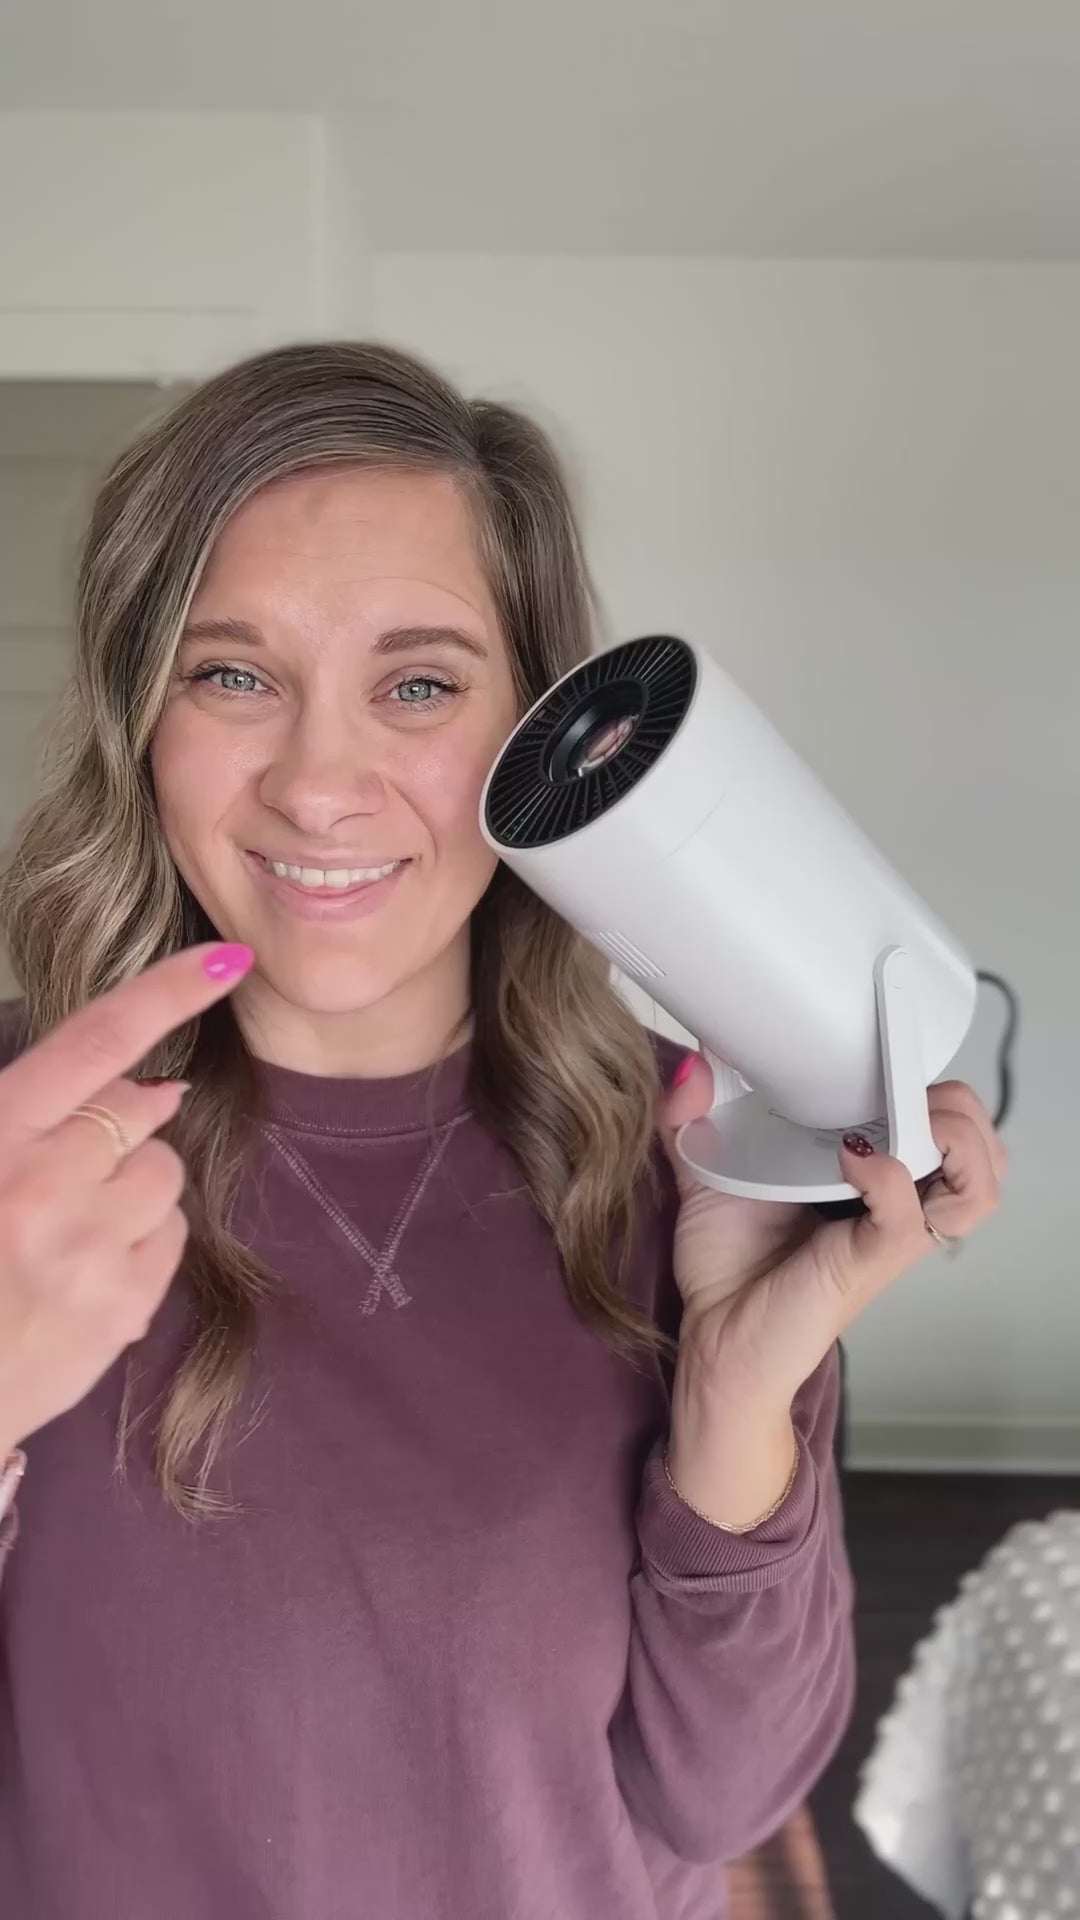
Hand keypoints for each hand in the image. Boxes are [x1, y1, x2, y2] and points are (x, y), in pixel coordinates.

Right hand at [0, 942, 253, 1457]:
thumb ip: (37, 1111)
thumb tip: (155, 1091)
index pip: (97, 1041)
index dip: (168, 993)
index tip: (227, 961)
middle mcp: (44, 1183)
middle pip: (140, 1109)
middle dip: (119, 1127)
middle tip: (67, 1172)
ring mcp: (88, 1249)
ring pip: (165, 1174)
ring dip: (133, 1189)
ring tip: (70, 1230)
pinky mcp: (121, 1309)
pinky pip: (171, 1239)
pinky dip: (140, 1245)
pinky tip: (85, 1271)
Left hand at [658, 1054, 1005, 1522]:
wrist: (712, 1339)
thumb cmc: (728, 1267)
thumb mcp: (705, 1173)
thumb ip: (692, 1117)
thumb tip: (693, 1065)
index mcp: (875, 1176)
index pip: (949, 1122)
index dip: (935, 1086)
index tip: (887, 1061)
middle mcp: (896, 1204)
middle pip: (985, 1151)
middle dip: (960, 1111)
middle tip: (903, 1096)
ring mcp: (888, 1235)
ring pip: (978, 1187)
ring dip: (954, 1143)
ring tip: (905, 1126)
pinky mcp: (867, 1263)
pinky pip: (909, 1218)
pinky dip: (890, 1178)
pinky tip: (851, 1160)